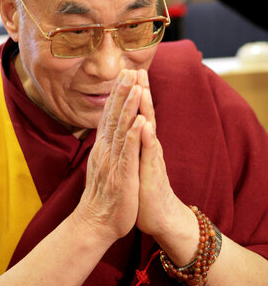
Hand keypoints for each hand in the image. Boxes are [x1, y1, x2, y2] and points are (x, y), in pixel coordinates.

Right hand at [74, 69, 145, 241]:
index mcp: (104, 147)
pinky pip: (129, 154)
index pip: (110, 115)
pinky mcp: (122, 176)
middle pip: (114, 116)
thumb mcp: (103, 164)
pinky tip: (141, 121)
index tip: (124, 74)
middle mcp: (106, 150)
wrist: (95, 223)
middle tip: (128, 70)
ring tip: (135, 86)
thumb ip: (106, 145)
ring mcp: (114, 162)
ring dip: (128, 107)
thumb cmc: (103, 194)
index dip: (117, 94)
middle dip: (122, 92)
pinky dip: (135, 136)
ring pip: (121, 130)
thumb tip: (106, 128)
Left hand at [132, 71, 178, 236]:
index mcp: (140, 143)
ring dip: (145, 109)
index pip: (135, 113)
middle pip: (144, 115)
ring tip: (142, 89)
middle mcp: (147, 147)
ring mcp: (151, 159)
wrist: (159, 216)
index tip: (126, 73)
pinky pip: (148, 154)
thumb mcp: (133, 162)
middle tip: (137, 69)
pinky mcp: (152, 174)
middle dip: (140, 92)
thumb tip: (126, 128)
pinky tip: (145, 125)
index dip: (131, 95)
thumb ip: (132, 144)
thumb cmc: (143, 189)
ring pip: (148, 129)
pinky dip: (146, 139)